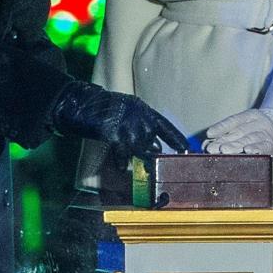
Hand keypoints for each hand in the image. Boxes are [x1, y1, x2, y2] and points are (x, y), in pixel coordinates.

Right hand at [49, 79, 188, 157]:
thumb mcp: (131, 112)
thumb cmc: (109, 108)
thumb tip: (155, 145)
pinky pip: (122, 153)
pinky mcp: (114, 135)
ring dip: (141, 159)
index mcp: (146, 111)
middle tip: (159, 165)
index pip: (166, 127)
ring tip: (145, 167)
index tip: (185, 149)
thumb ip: (143, 126)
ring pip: (140, 149)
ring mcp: (128, 127)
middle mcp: (140, 119)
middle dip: (155, 154)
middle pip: (152, 142)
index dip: (175, 138)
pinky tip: (120, 168)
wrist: (87, 104)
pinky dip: (121, 161)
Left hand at [203, 108, 272, 158]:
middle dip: (225, 140)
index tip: (209, 133)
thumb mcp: (244, 126)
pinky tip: (248, 151)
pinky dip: (256, 149)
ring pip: (249, 139)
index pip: (233, 120)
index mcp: (250, 116)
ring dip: (237, 146)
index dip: (221, 127)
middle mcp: (258, 123)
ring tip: (225, 150)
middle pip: (239, 132)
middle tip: (213, 148)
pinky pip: (264, 147)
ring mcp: (266, 134)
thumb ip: (226, 133)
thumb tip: (206, 142)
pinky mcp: (272, 145)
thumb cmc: (256, 131)